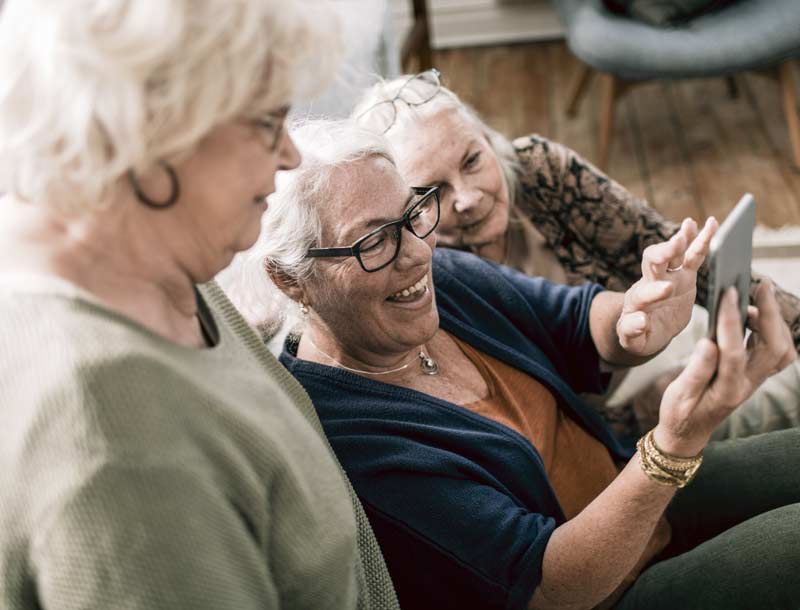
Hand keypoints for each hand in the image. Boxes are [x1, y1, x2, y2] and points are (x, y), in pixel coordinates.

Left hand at [617, 217, 717, 356]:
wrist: (649, 329)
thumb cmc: (639, 336)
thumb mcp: (633, 340)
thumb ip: (632, 331)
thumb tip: (641, 320)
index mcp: (637, 302)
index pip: (643, 294)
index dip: (653, 291)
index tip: (666, 289)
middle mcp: (651, 283)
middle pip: (652, 262)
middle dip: (664, 253)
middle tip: (675, 245)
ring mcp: (668, 276)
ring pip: (672, 253)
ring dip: (681, 240)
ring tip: (690, 225)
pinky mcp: (684, 276)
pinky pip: (692, 255)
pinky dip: (700, 240)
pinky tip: (711, 224)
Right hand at [654, 281, 795, 455]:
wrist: (688, 433)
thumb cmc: (680, 413)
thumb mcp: (679, 394)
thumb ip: (696, 370)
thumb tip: (709, 342)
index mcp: (726, 390)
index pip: (734, 351)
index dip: (731, 321)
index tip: (728, 294)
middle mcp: (748, 385)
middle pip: (774, 348)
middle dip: (770, 315)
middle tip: (759, 286)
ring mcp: (755, 381)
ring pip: (782, 350)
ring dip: (775, 322)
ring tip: (755, 300)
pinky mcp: (755, 375)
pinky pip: (776, 351)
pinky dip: (772, 330)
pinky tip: (752, 316)